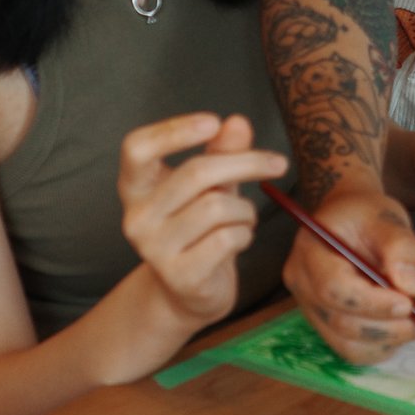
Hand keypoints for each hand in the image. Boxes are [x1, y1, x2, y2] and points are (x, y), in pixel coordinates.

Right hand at [119, 113, 287, 328]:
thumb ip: (221, 152)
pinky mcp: (178, 275)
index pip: (137, 148)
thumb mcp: (210, 186)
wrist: (189, 292)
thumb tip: (237, 122)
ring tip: (244, 218)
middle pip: (195, 173)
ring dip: (246, 210)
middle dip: (245, 163)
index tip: (213, 121)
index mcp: (136, 187)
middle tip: (278, 163)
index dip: (173, 131)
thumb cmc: (199, 229)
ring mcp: (154, 249)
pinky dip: (245, 234)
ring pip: (217, 207)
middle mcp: (136, 216)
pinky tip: (239, 239)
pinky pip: (226, 239)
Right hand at [282, 184, 414, 364]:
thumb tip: (410, 288)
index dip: (371, 302)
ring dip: (386, 341)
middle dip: (385, 326)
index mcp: (310, 251)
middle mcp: (302, 285)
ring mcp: (310, 309)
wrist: (349, 219)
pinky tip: (399, 328)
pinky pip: (351, 350)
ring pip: (346, 344)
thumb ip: (400, 247)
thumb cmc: (366, 215)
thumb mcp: (388, 217)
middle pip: (339, 322)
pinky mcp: (325, 325)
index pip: (333, 288)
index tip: (408, 302)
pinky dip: (380, 347)